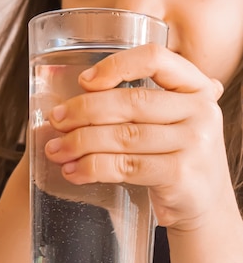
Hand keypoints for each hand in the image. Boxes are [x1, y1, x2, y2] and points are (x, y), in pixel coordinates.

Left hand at [44, 43, 232, 230]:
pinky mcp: (181, 174)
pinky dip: (93, 168)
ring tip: (56, 150)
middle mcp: (201, 110)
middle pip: (130, 101)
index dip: (115, 65)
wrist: (206, 204)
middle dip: (83, 110)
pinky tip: (74, 172)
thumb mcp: (172, 119)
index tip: (83, 81)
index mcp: (196, 87)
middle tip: (56, 120)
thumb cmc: (177, 155)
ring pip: (123, 136)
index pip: (154, 58)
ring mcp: (195, 143)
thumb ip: (140, 101)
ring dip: (80, 142)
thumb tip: (78, 94)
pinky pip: (126, 166)